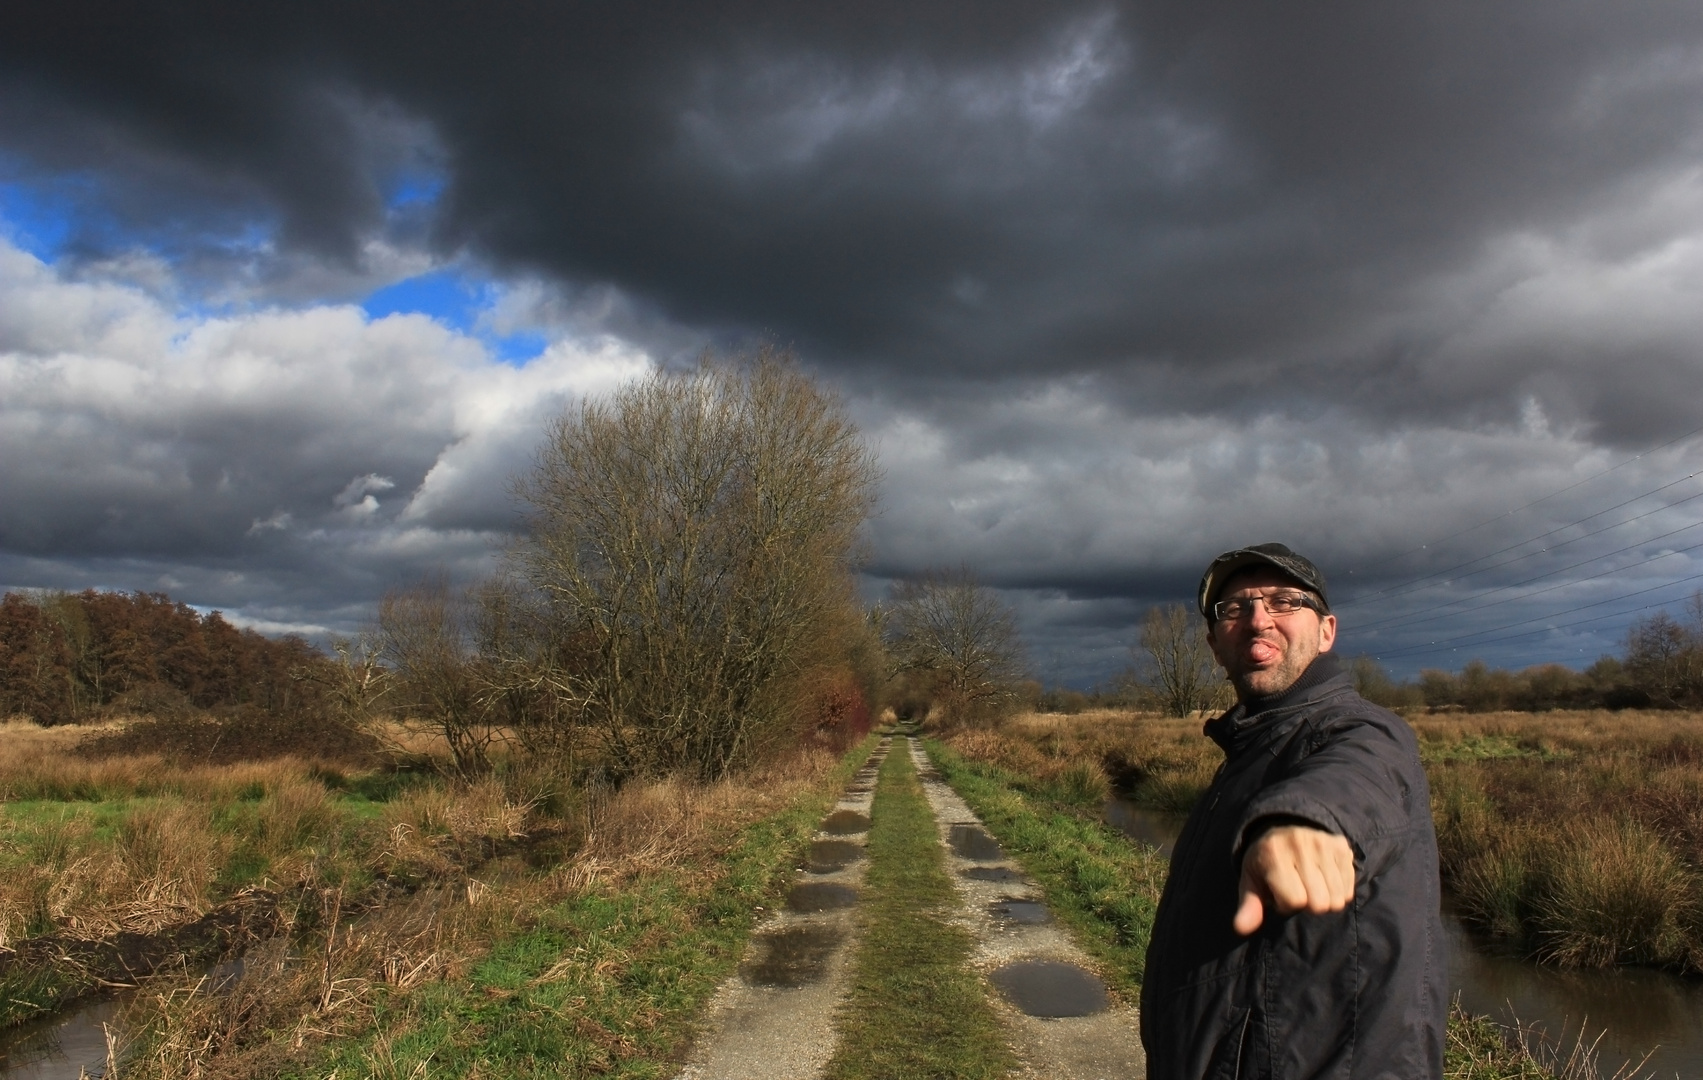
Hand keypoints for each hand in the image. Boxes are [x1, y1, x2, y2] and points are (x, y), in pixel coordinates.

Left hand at [1233, 823, 1354, 935]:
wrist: (1282, 829)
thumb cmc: (1265, 863)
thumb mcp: (1251, 881)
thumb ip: (1249, 905)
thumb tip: (1241, 927)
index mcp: (1273, 853)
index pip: (1295, 900)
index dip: (1286, 905)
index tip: (1279, 894)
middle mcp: (1300, 844)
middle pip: (1320, 902)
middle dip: (1308, 904)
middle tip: (1298, 890)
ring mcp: (1323, 843)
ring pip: (1337, 898)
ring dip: (1325, 899)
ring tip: (1311, 885)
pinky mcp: (1341, 845)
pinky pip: (1349, 888)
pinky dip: (1339, 890)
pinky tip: (1324, 878)